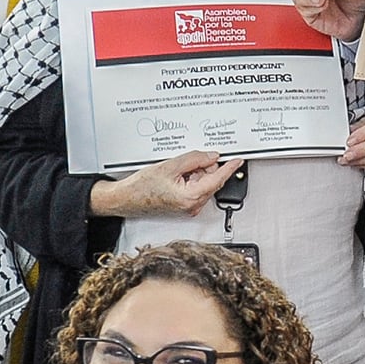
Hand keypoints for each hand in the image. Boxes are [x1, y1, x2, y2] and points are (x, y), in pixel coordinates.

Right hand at [93, 150, 238, 219]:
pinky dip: (191, 179)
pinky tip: (177, 176)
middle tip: (189, 161)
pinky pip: (196, 188)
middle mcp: (193, 205)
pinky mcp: (185, 205)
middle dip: (204, 168)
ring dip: (196, 173)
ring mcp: (189, 207)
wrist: (126, 199)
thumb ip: (194, 159)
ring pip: (203, 183)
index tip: (238, 160)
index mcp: (191, 197)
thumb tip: (210, 156)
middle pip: (211, 180)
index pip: (217, 179)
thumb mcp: (170, 166)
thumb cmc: (141, 188)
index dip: (229, 167)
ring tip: (176, 171)